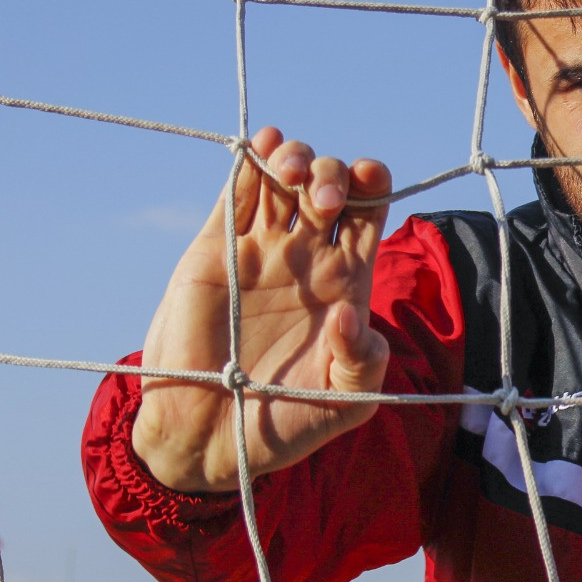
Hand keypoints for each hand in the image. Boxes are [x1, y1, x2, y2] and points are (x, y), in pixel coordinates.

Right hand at [133, 127, 391, 491]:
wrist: (209, 435)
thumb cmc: (285, 423)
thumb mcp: (344, 404)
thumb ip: (363, 364)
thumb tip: (351, 317)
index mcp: (344, 281)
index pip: (368, 212)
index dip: (372, 185)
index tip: (369, 183)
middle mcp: (305, 258)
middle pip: (328, 185)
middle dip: (331, 173)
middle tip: (323, 203)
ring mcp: (260, 250)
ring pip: (282, 179)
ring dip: (293, 157)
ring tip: (289, 173)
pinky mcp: (215, 251)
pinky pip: (236, 193)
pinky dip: (250, 162)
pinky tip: (263, 146)